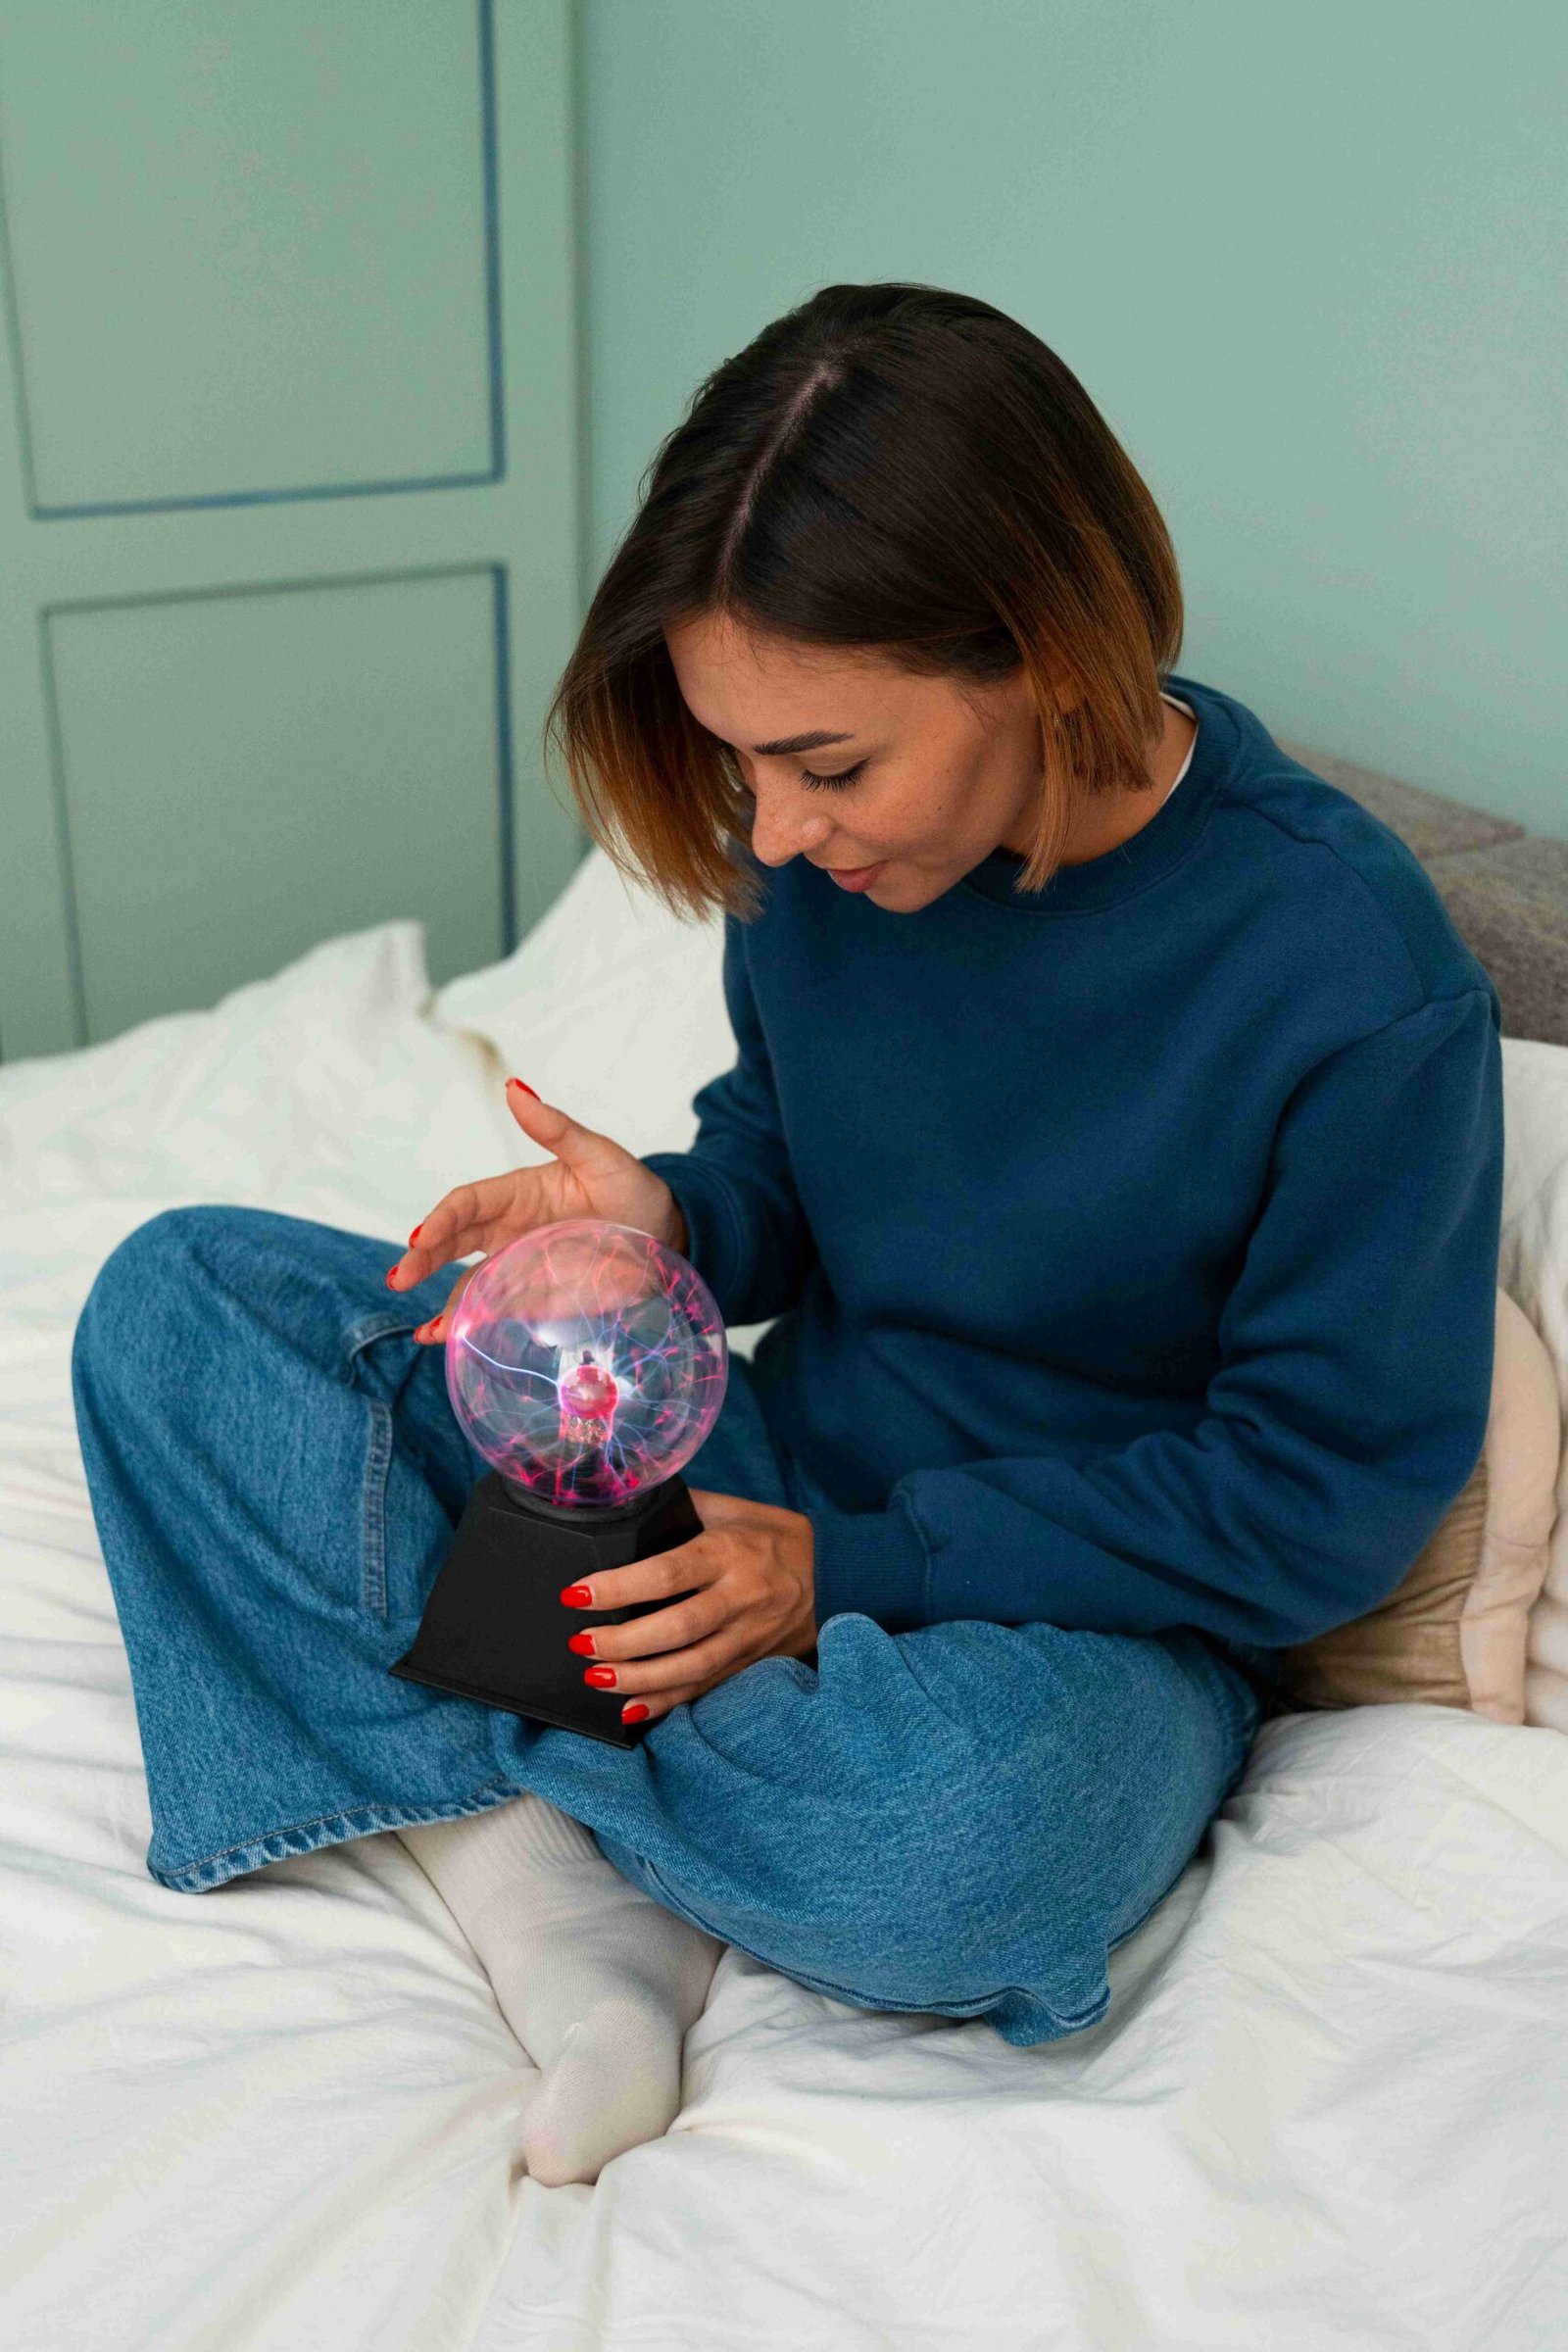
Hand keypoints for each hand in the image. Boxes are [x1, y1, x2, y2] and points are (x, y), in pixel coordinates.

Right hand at [386, 1078, 688, 1340]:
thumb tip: (515, 1088)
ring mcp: (519, 1268)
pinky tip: (447, 1340)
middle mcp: (509, 1231)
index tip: (422, 1237)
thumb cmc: (633, 1190)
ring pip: (468, 1284)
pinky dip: (468, 1326)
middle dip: (423, 1259)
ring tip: (428, 1331)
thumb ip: (555, 1129)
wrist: (669, 1236)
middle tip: (400, 1279)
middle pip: (454, 1244)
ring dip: (445, 1305)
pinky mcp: (536, 1300)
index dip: (442, 1219)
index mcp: (517, 1194)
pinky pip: (495, 1312)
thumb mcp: (599, 1155)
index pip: (466, 1204)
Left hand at [561, 1489, 817, 1725]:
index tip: (577, 1594)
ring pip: (692, 1667)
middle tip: (581, 1643)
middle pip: (678, 1628)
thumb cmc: (768, 1533)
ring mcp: (749, 1635)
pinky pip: (705, 1688)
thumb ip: (680, 1510)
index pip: (668, 1573)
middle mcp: (743, 1596)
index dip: (619, 1587)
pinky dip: (667, 1702)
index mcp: (731, 1551)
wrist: (834, 1571)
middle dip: (623, 1642)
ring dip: (639, 1678)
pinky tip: (630, 1709)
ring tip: (595, 1677)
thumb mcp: (729, 1509)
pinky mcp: (750, 1662)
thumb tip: (621, 1506)